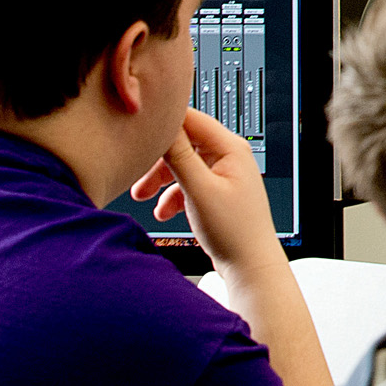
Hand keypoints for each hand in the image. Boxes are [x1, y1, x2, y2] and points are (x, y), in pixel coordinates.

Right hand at [131, 109, 285, 279]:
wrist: (250, 265)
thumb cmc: (233, 231)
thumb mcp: (199, 190)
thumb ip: (179, 156)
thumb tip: (162, 127)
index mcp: (231, 148)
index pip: (191, 119)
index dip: (163, 123)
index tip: (137, 131)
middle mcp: (229, 156)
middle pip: (184, 143)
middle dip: (158, 159)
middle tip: (135, 175)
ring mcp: (224, 174)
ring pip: (183, 164)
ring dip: (161, 179)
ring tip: (142, 196)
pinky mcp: (217, 191)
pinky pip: (188, 183)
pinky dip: (173, 195)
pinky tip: (164, 212)